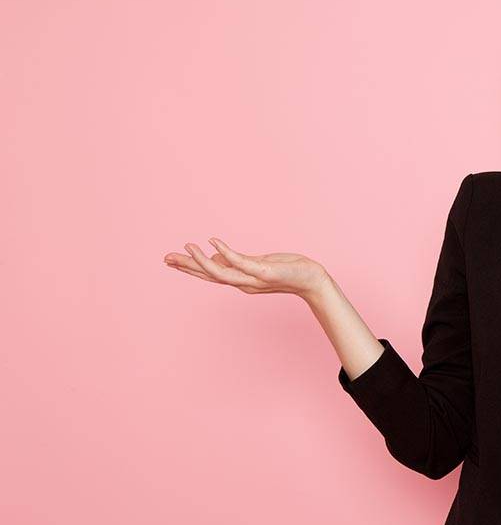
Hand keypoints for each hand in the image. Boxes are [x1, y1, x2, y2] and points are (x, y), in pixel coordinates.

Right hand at [163, 237, 330, 301]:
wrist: (311, 279)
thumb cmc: (285, 270)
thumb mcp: (256, 265)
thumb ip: (234, 263)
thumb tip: (213, 257)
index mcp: (239, 280)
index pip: (209, 274)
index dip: (188, 267)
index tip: (169, 260)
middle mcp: (243, 283)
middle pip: (209, 276)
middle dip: (187, 267)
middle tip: (165, 258)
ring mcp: (253, 279)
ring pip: (220, 273)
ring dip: (201, 261)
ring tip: (186, 247)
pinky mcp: (264, 272)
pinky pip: (241, 262)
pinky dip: (225, 252)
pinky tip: (213, 241)